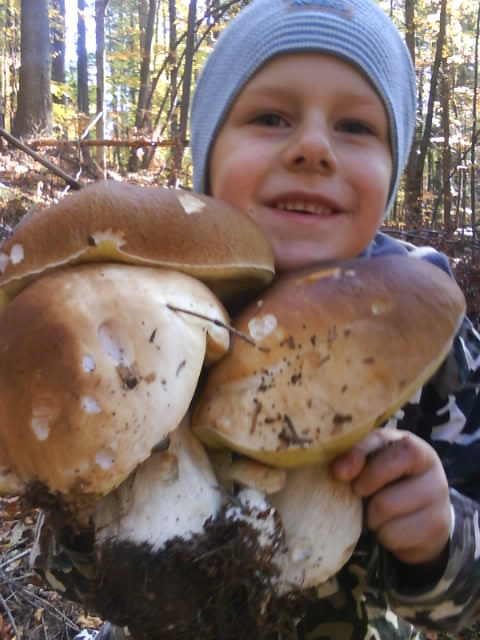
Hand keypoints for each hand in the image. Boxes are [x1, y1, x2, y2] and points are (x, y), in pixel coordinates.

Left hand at [331, 428, 451, 565]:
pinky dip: (385, 535)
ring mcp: (439, 502)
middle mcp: (432, 472)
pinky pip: (394, 536)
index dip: (358, 456)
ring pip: (386, 515)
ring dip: (373, 518)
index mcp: (413, 447)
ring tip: (381, 511)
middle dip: (364, 496)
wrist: (423, 512)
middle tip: (363, 493)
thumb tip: (338, 470)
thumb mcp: (375, 459)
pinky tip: (394, 526)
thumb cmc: (390, 479)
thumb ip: (356, 455)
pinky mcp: (438, 529)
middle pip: (383, 495)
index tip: (338, 472)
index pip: (384, 444)